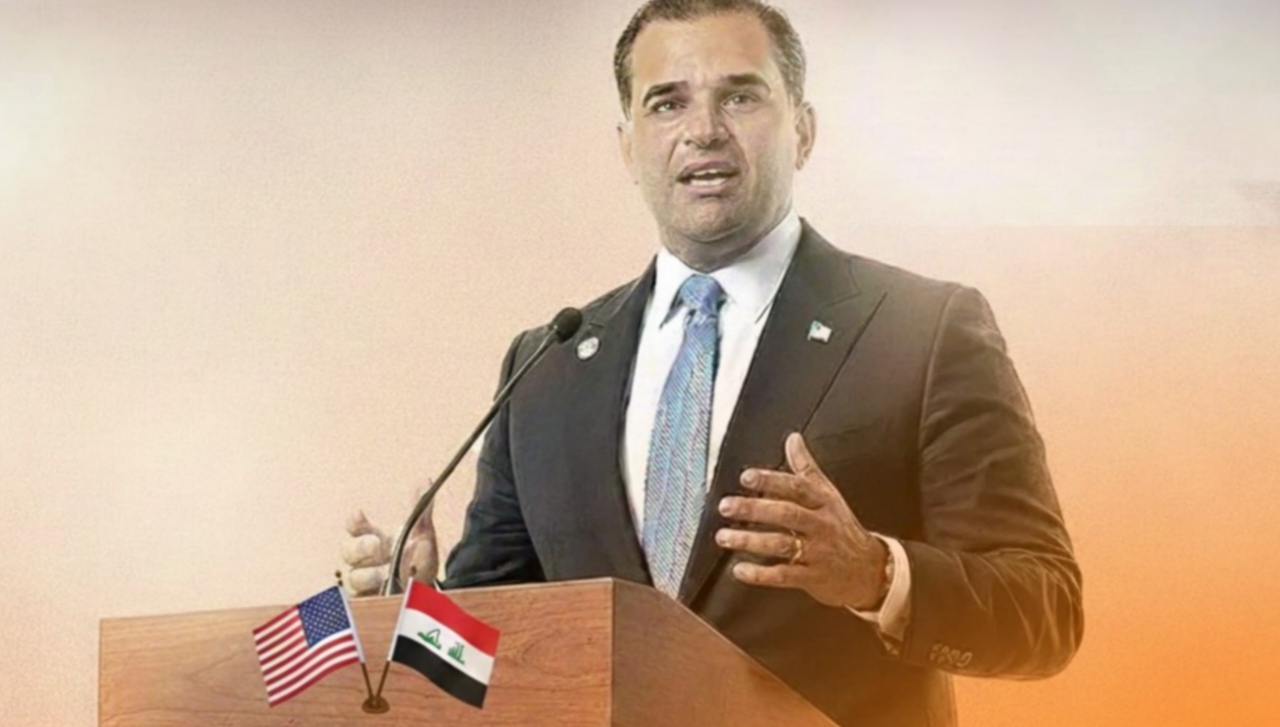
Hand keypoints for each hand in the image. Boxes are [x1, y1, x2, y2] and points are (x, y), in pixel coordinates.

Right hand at [341, 498, 437, 596]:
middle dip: (360, 547)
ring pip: (354, 579)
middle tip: (376, 545)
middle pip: (348, 552)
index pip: (355, 528)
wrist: (427, 592)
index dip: (354, 522)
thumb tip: (427, 480)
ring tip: (386, 574)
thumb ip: (421, 509)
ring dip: (369, 575)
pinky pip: (360, 604)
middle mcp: (364, 561)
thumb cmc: (417, 558)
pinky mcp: (369, 605)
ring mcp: (364, 584)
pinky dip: (371, 598)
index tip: (359, 515)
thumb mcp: (422, 533)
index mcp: (373, 539)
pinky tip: (383, 594)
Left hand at [715, 432, 887, 609]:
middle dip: (754, 510)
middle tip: (726, 506)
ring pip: (782, 544)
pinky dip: (760, 574)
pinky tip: (740, 569)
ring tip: (725, 537)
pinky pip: (783, 576)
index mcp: (822, 502)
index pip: (796, 487)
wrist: (869, 569)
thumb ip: (806, 467)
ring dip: (750, 541)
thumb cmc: (841, 528)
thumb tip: (793, 439)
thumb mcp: (828, 494)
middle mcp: (820, 525)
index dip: (771, 481)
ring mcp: (817, 552)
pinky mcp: (812, 577)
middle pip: (786, 514)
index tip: (747, 477)